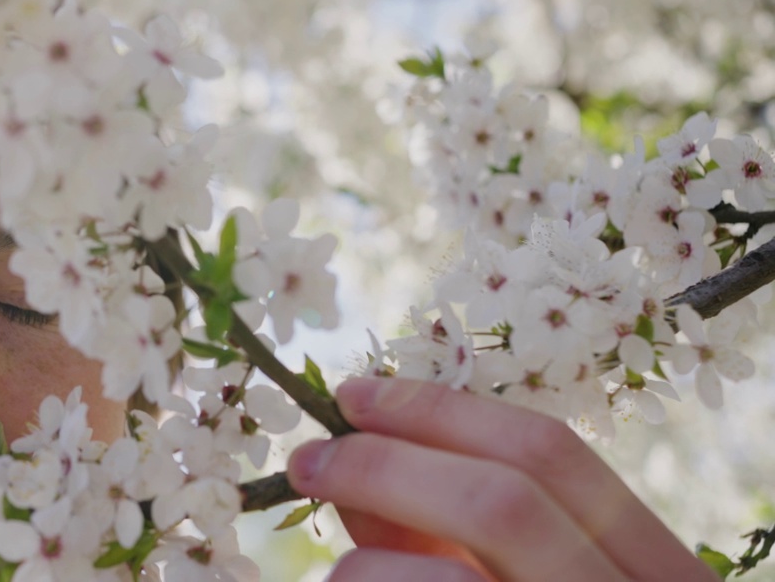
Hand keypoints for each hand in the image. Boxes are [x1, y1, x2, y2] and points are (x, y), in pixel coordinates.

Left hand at [286, 377, 717, 580]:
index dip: (442, 409)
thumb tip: (352, 472)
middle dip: (391, 461)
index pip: (553, 452)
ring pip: (468, 549)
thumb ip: (436, 533)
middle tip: (309, 456)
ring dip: (373, 542)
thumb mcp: (501, 576)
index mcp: (647, 566)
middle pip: (508, 493)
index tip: (355, 392)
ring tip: (333, 555)